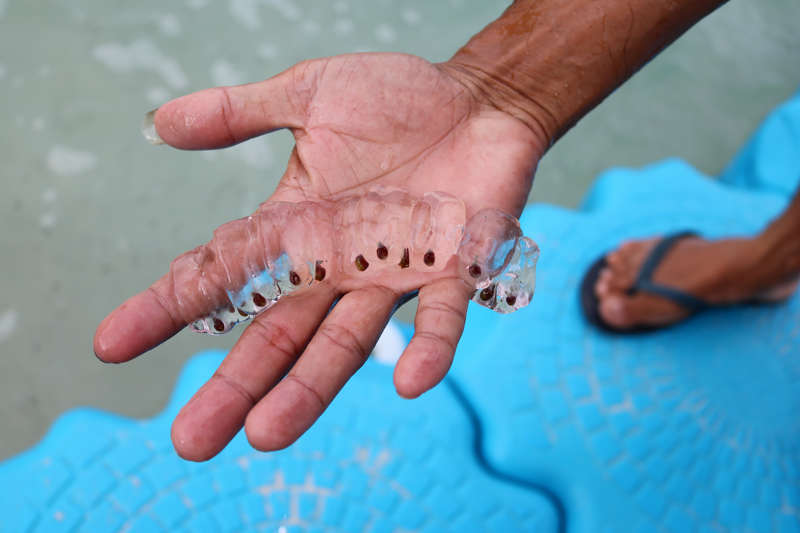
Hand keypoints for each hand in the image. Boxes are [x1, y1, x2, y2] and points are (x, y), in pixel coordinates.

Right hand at [94, 53, 543, 459]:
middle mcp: (339, 265)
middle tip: (191, 440)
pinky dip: (428, 348)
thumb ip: (240, 113)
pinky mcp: (456, 267)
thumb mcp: (310, 93)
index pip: (223, 273)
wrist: (480, 101)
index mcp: (299, 227)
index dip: (169, 306)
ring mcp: (396, 273)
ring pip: (345, 342)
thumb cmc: (400, 101)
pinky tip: (407, 382)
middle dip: (236, 385)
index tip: (110, 345)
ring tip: (265, 436)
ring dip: (310, 389)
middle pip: (279, 334)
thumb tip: (160, 124)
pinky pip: (443, 317)